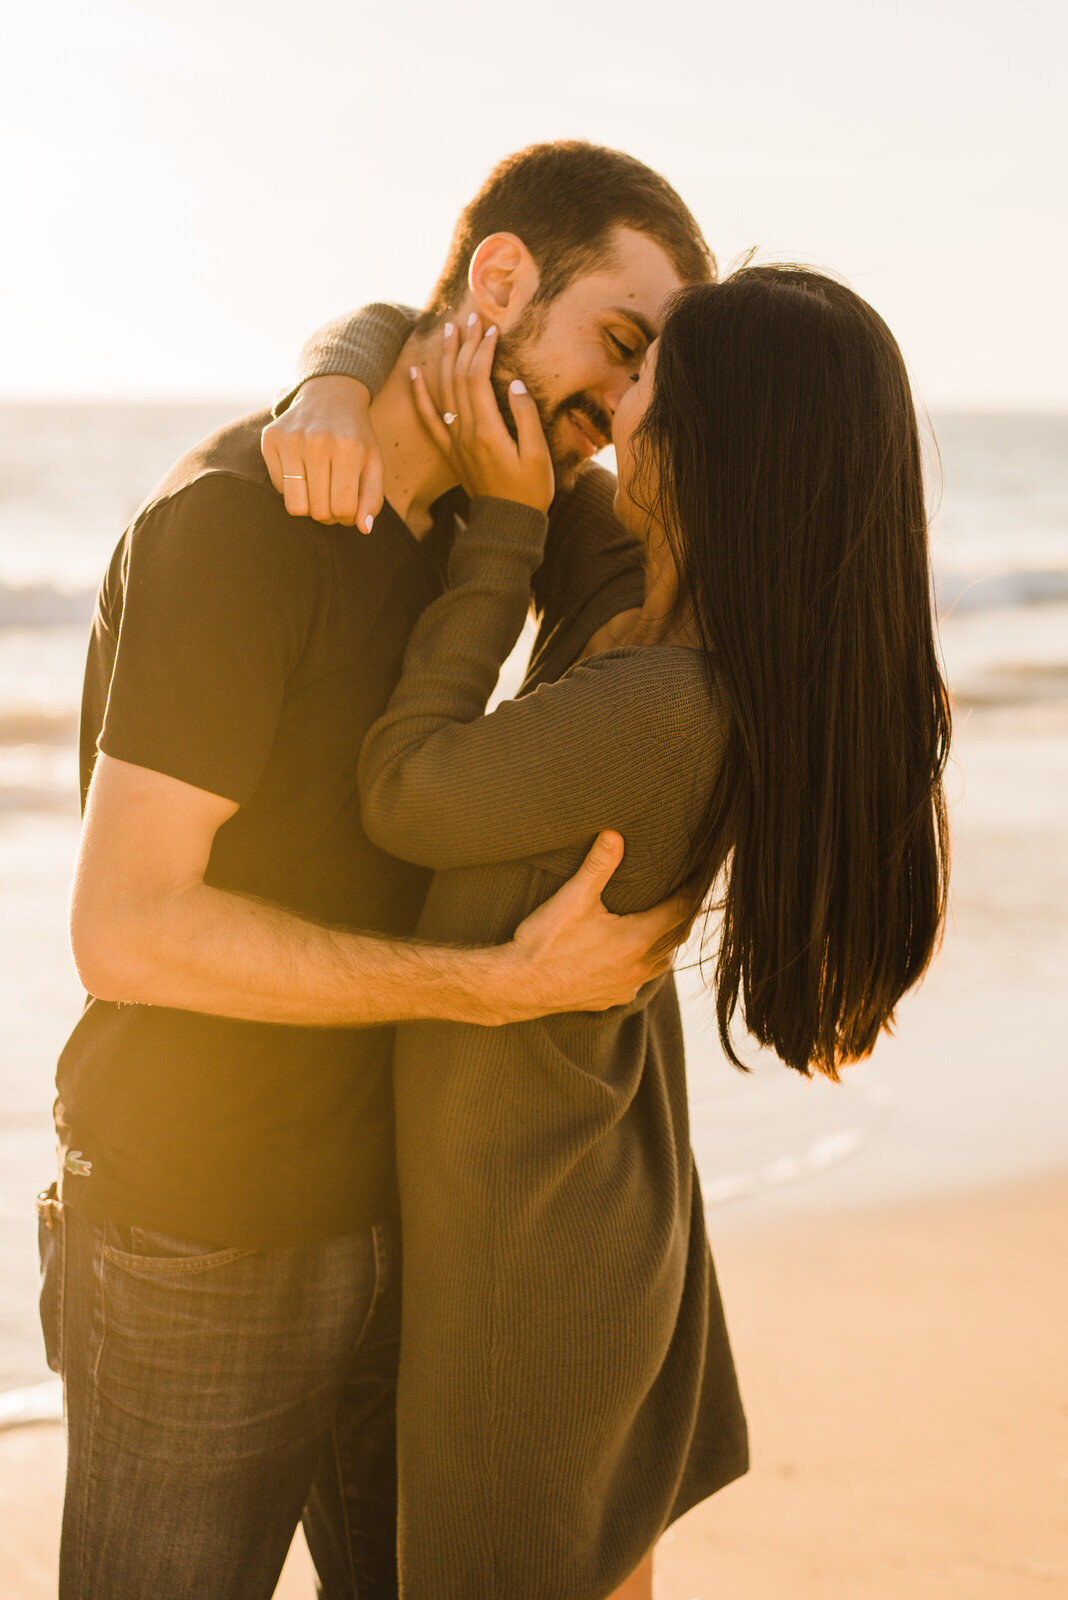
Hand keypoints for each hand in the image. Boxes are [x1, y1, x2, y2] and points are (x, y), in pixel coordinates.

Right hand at [261, 376, 383, 531]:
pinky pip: (279, 487)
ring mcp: (290, 439)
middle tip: (333, 498)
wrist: (330, 395)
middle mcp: (317, 442)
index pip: (342, 509)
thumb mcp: (373, 463)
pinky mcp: (270, 439)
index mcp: (348, 449)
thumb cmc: (355, 437)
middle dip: (328, 514)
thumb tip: (363, 529)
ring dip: (308, 506)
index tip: (349, 507)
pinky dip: (292, 487)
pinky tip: (302, 469)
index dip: (347, 517)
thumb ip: (373, 498)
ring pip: (295, 505)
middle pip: (318, 510)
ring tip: (318, 490)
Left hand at [410, 315, 553, 512]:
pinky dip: (420, 395)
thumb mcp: (539, 456)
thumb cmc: (530, 492)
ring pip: (443, 391)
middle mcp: (466, 432)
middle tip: (471, 317)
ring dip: (446, 358)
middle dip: (465, 344)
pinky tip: (415, 372)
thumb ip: (526, 418)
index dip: (483, 350)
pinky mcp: (451, 452)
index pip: (477, 378)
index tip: (492, 329)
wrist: (506, 525)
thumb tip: (515, 384)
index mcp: (488, 430)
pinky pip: (429, 420)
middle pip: (459, 377)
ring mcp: (455, 442)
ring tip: (449, 330)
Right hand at [498, 832, 692, 1019]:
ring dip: (668, 943)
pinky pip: (640, 981)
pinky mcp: (610, 999)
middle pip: (676, 938)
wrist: (517, 986)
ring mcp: (625, 986)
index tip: (700, 877)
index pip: (680, 911)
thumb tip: (615, 835)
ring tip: (668, 924)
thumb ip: (598, 865)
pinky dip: (646, 966)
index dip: (692, 892)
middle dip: (684, 915)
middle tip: (689, 895)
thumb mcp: (572, 897)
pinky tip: (636, 959)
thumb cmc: (544, 942)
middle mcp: (637, 967)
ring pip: (662, 964)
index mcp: (636, 939)